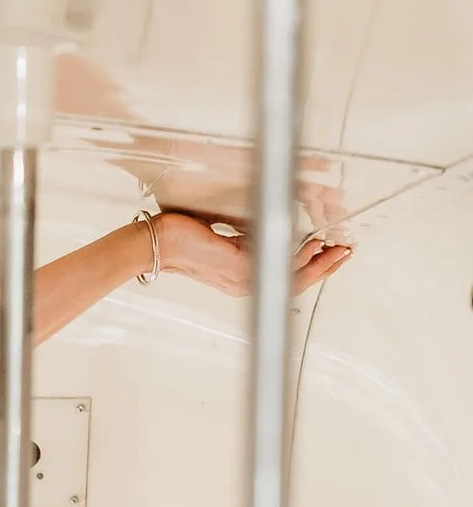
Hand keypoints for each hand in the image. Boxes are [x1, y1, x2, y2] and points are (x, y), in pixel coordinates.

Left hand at [153, 211, 351, 297]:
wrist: (160, 243)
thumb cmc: (184, 236)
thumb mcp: (225, 237)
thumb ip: (248, 237)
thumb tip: (270, 224)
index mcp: (243, 278)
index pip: (285, 278)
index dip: (313, 268)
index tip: (333, 254)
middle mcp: (245, 283)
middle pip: (296, 282)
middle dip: (325, 268)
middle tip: (347, 253)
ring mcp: (242, 278)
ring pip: (292, 275)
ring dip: (319, 261)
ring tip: (337, 248)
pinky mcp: (239, 266)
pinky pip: (277, 262)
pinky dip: (299, 253)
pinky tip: (313, 242)